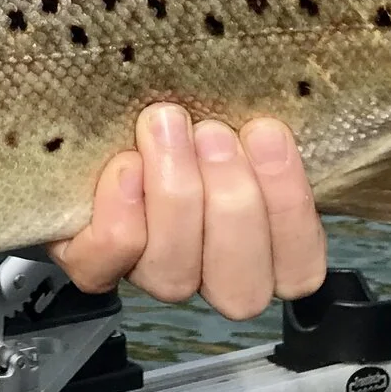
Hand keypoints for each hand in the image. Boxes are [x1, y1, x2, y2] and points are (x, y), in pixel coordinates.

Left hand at [50, 105, 326, 319]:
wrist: (99, 106)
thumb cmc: (190, 105)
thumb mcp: (236, 103)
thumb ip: (265, 117)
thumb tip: (282, 107)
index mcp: (264, 243)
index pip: (299, 268)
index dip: (290, 209)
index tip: (267, 131)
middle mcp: (209, 272)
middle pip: (241, 288)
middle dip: (233, 204)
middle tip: (213, 133)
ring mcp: (150, 271)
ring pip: (175, 277)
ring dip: (176, 198)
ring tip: (166, 126)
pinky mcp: (91, 260)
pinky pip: (103, 265)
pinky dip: (119, 217)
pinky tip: (125, 166)